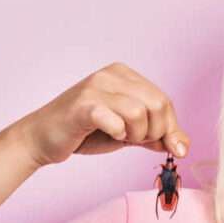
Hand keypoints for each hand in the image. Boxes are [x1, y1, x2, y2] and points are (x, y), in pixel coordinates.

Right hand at [13, 62, 191, 166]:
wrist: (41, 139)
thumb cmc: (85, 133)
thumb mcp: (127, 133)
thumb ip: (154, 136)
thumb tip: (182, 146)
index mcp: (124, 75)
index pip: (164, 100)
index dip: (171, 128)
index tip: (172, 148)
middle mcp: (111, 75)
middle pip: (158, 104)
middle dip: (156, 132)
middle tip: (137, 141)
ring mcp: (95, 87)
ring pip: (140, 112)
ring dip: (137, 134)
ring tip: (120, 137)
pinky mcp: (82, 105)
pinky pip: (116, 120)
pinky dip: (118, 133)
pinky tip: (109, 134)